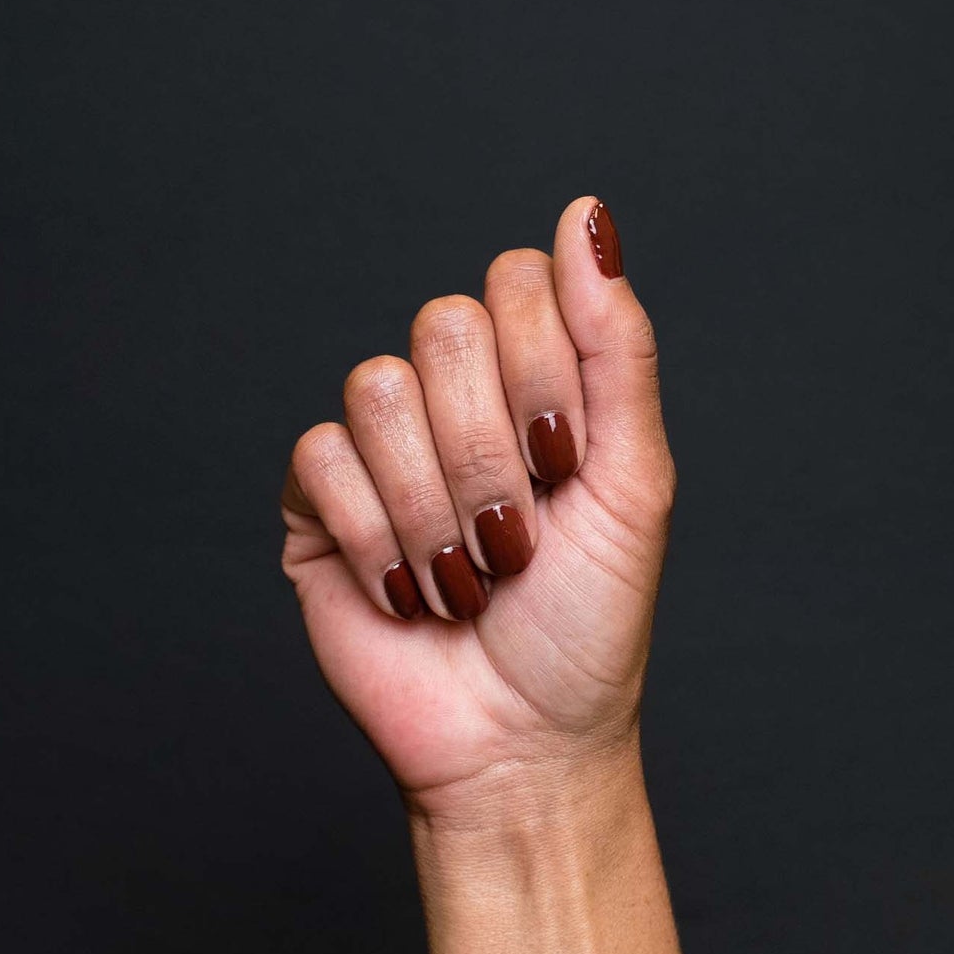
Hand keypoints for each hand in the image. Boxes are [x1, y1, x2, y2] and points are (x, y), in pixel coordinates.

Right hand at [280, 197, 675, 821]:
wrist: (521, 740)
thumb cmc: (589, 623)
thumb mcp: (634, 481)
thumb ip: (616, 345)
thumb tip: (586, 212)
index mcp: (534, 381)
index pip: (516, 282)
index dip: (542, 371)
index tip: (565, 468)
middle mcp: (454, 401)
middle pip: (442, 325)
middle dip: (491, 453)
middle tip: (516, 538)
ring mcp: (382, 450)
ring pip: (378, 390)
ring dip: (437, 507)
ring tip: (466, 577)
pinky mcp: (319, 505)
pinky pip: (323, 459)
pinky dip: (379, 542)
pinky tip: (409, 593)